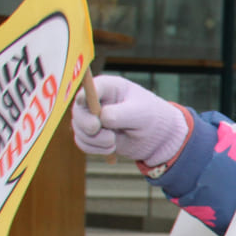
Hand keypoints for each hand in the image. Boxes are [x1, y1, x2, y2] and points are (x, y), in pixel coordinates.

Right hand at [72, 75, 191, 165]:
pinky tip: (110, 149)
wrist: (156, 137)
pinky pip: (82, 142)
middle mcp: (96, 100)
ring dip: (94, 140)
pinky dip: (94, 149)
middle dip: (86, 123)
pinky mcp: (92, 134)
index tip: (85, 103)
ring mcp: (91, 117)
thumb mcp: (140, 114)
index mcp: (109, 87)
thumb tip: (101, 118)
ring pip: (79, 129)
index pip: (92, 87)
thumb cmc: (151, 117)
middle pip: (78, 109)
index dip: (85, 95)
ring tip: (113, 143)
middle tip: (96, 129)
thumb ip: (121, 114)